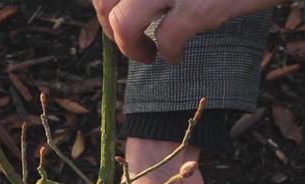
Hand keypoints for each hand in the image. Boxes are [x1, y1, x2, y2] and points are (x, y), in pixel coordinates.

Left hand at [92, 0, 281, 63]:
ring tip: (148, 54)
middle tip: (133, 39)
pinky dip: (168, 54)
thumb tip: (131, 3)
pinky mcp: (200, 5)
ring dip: (130, 48)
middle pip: (104, 2)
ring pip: (123, 23)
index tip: (119, 13)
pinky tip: (176, 56)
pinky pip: (166, 40)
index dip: (106, 4)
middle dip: (111, 28)